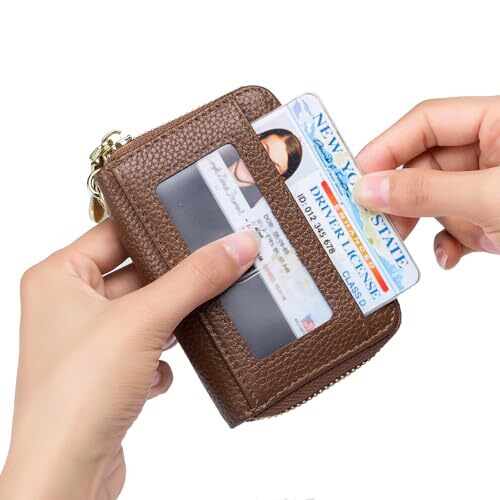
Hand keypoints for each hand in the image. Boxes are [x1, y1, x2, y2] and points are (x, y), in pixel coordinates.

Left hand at [0, 221, 258, 499]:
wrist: (67, 476)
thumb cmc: (77, 395)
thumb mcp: (145, 320)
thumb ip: (195, 278)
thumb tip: (239, 244)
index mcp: (57, 277)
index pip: (115, 232)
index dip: (157, 228)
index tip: (199, 222)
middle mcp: (67, 305)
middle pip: (135, 273)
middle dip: (174, 280)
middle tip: (216, 262)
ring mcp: (86, 340)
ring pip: (144, 313)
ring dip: (170, 321)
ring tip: (197, 317)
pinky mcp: (104, 372)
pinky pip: (144, 346)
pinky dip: (160, 357)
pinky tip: (160, 373)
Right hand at [353, 96, 499, 268]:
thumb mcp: (491, 197)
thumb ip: (428, 191)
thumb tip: (370, 189)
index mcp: (497, 122)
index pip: (426, 123)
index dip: (387, 148)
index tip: (356, 178)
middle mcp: (491, 151)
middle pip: (423, 165)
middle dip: (397, 196)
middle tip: (370, 219)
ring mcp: (489, 187)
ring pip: (434, 199)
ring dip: (417, 223)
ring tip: (398, 244)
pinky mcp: (492, 219)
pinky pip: (456, 226)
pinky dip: (446, 243)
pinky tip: (447, 256)